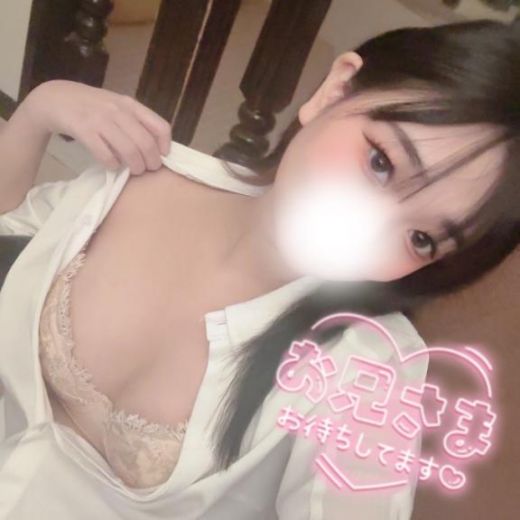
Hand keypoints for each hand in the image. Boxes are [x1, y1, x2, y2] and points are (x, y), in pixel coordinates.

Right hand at [21, 80, 171, 174]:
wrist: (55, 98)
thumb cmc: (92, 106)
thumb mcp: (117, 106)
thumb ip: (135, 122)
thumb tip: (156, 148)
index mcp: (130, 104)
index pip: (160, 126)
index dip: (165, 145)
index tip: (163, 156)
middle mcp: (118, 110)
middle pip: (146, 143)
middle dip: (151, 161)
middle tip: (149, 169)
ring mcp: (101, 119)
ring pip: (129, 150)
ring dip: (135, 166)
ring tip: (134, 171)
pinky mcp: (84, 130)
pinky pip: (106, 155)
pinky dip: (112, 165)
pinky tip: (112, 165)